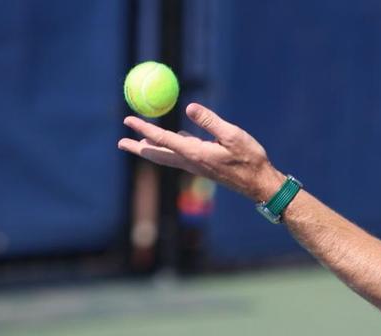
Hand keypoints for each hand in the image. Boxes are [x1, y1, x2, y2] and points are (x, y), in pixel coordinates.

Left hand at [117, 103, 285, 202]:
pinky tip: (172, 140)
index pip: (163, 139)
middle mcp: (192, 162)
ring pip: (167, 157)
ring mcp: (197, 166)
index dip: (144, 128)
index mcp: (195, 153)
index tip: (127, 120)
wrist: (260, 184)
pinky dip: (169, 149)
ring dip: (151, 150)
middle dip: (138, 148)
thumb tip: (188, 107)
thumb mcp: (232, 135)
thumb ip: (210, 121)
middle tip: (120, 142)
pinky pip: (181, 156)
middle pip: (158, 155)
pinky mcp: (204, 167)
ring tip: (138, 143)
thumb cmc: (250, 159)